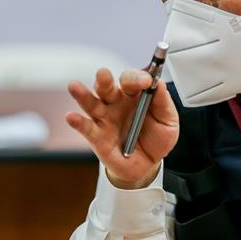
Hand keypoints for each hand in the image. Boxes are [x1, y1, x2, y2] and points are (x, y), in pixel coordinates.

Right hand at [66, 68, 178, 188]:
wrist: (148, 165)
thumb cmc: (156, 138)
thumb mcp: (168, 121)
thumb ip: (163, 103)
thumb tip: (159, 84)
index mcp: (133, 95)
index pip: (131, 79)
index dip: (137, 77)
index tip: (146, 81)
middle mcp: (116, 103)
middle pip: (107, 86)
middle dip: (104, 79)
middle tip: (104, 74)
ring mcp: (104, 119)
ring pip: (91, 103)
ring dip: (83, 95)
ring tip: (75, 87)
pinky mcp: (97, 137)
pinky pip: (86, 128)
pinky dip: (78, 122)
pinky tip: (72, 117)